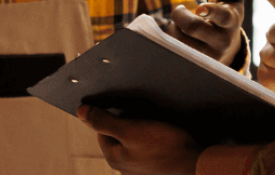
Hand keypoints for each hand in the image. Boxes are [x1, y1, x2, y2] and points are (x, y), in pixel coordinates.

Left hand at [78, 106, 199, 174]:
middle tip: (142, 113)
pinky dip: (154, 138)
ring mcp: (140, 168)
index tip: (126, 106)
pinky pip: (148, 147)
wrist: (194, 162)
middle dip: (128, 121)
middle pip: (118, 136)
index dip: (112, 115)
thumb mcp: (131, 129)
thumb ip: (104, 121)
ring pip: (134, 141)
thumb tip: (81, 112)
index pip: (101, 130)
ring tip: (155, 123)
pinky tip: (164, 134)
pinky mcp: (156, 166)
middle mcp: (124, 166)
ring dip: (142, 129)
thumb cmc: (164, 146)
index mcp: (113, 158)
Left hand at [164, 0, 252, 65]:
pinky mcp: (196, 65)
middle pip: (193, 27)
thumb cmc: (225, 12)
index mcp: (231, 20)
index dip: (210, 11)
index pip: (222, 16)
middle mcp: (223, 41)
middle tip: (180, 10)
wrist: (224, 43)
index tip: (200, 8)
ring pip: (180, 40)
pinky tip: (175, 37)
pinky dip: (168, 40)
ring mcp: (209, 56)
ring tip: (180, 25)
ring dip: (173, 28)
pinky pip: (174, 52)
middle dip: (180, 14)